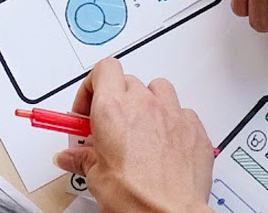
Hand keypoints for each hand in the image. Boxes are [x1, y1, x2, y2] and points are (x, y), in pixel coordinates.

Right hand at [55, 60, 215, 212]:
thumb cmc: (136, 197)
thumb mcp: (96, 177)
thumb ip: (83, 158)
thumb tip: (72, 157)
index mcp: (112, 109)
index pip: (103, 70)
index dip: (92, 87)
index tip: (87, 110)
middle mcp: (144, 105)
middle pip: (127, 81)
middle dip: (116, 99)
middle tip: (107, 126)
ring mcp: (172, 114)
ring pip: (158, 89)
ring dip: (146, 102)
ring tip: (138, 126)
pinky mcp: (194, 129)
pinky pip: (182, 111)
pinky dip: (172, 120)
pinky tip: (164, 141)